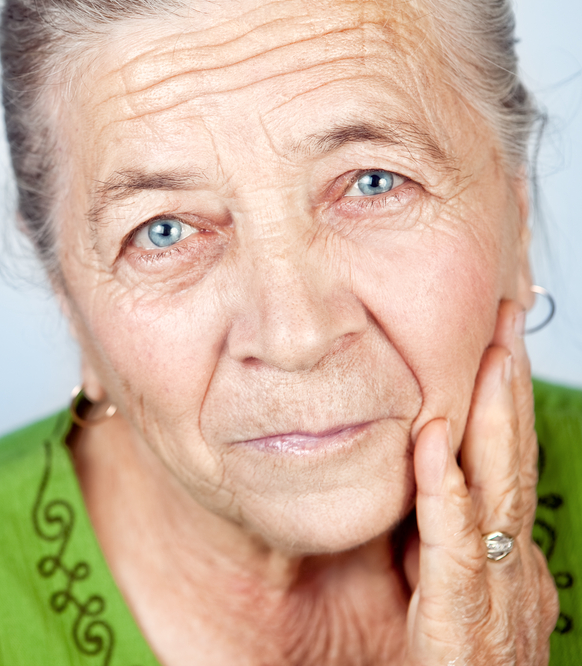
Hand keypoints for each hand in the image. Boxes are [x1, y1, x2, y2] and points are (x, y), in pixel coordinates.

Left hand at [404, 300, 559, 664]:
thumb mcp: (447, 593)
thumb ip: (438, 543)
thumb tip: (421, 483)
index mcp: (510, 561)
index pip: (506, 466)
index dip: (503, 404)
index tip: (497, 342)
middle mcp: (515, 569)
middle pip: (511, 462)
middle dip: (509, 388)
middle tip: (507, 319)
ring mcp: (497, 593)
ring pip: (497, 490)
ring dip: (491, 420)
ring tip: (489, 357)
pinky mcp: (461, 618)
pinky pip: (455, 546)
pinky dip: (446, 491)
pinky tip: (435, 443)